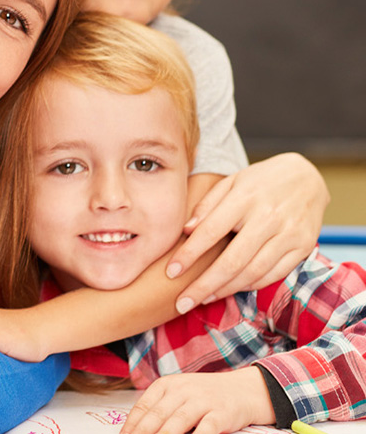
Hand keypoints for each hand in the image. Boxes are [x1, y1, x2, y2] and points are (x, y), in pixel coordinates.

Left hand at [121, 368, 273, 433]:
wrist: (246, 389)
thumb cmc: (206, 396)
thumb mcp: (180, 394)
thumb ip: (161, 408)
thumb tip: (137, 429)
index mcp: (167, 384)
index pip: (143, 408)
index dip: (131, 426)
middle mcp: (182, 390)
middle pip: (156, 417)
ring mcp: (202, 401)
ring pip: (176, 423)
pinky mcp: (221, 413)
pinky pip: (205, 430)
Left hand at [167, 153, 327, 312]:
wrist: (310, 176)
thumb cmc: (260, 181)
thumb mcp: (231, 182)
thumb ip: (208, 205)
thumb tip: (186, 230)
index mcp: (245, 198)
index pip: (211, 231)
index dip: (189, 254)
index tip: (171, 272)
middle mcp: (269, 218)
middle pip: (232, 261)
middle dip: (204, 285)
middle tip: (182, 303)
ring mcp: (289, 234)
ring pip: (253, 272)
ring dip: (225, 290)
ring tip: (202, 298)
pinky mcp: (303, 247)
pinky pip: (273, 274)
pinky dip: (250, 285)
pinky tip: (231, 289)